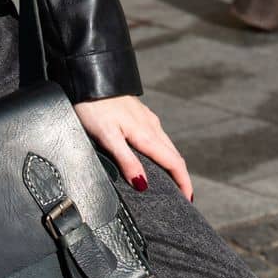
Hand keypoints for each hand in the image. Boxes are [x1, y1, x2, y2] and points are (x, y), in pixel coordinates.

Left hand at [74, 95, 192, 201]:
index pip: (173, 163)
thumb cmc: (93, 106)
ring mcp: (146, 119)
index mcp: (147, 135)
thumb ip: (126, 161)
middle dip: (180, 176)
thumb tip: (143, 184)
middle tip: (183, 195)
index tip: (188, 199)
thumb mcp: (107, 137)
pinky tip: (155, 157)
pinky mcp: (138, 114)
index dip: (183, 182)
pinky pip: (157, 137)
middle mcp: (151, 126)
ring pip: (166, 146)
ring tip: (172, 181)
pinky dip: (162, 152)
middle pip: (173, 155)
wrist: (89, 78)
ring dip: (172, 164)